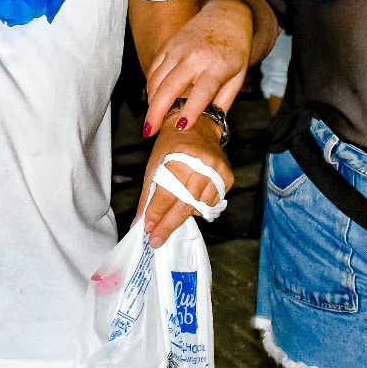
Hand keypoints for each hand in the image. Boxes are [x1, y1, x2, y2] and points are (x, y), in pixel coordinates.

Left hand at [136, 117, 232, 247]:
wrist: (199, 127)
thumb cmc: (172, 145)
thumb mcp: (154, 165)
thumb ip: (147, 195)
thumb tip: (139, 223)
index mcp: (180, 158)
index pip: (167, 195)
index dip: (156, 214)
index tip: (148, 230)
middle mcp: (202, 165)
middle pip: (184, 205)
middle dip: (168, 225)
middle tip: (157, 240)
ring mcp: (217, 171)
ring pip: (200, 206)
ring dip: (184, 215)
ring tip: (173, 215)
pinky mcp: (228, 176)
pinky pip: (213, 202)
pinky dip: (200, 206)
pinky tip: (192, 201)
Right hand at [141, 0, 250, 142]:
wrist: (226, 16)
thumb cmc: (235, 50)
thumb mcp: (238, 76)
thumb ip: (223, 101)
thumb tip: (209, 125)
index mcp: (217, 66)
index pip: (202, 92)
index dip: (191, 111)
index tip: (181, 128)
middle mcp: (194, 56)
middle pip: (169, 87)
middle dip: (156, 112)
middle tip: (149, 132)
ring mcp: (178, 49)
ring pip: (156, 79)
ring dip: (151, 102)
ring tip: (151, 122)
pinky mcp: (168, 46)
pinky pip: (154, 69)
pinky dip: (151, 87)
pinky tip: (154, 101)